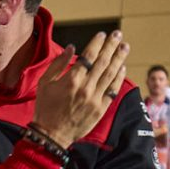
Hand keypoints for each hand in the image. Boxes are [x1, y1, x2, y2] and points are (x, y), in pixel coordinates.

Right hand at [31, 31, 127, 147]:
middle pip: (102, 62)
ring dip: (119, 59)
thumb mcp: (45, 83)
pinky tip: (122, 68)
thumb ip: (58, 64)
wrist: (51, 134)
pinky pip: (112, 91)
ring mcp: (95, 98)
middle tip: (118, 35)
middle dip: (111, 46)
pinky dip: (118, 78)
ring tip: (125, 47)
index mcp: (71, 79)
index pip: (88, 56)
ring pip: (110, 74)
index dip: (97, 43)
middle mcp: (86, 87)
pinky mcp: (100, 109)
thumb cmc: (45, 107)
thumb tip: (72, 48)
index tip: (102, 34)